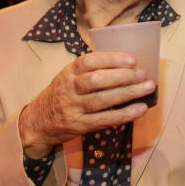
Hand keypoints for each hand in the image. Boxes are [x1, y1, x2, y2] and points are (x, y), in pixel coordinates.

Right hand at [18, 51, 155, 156]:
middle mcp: (69, 89)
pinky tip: (140, 109)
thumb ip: (90, 71)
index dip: (112, 59)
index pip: (90, 61)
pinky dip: (124, 114)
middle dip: (123, 76)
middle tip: (144, 74)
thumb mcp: (68, 77)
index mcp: (68, 72)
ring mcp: (73, 108)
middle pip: (97, 80)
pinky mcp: (78, 126)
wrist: (37, 122)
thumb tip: (126, 65)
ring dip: (127, 93)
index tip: (132, 59)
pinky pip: (104, 119)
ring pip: (101, 99)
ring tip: (147, 88)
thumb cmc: (61, 95)